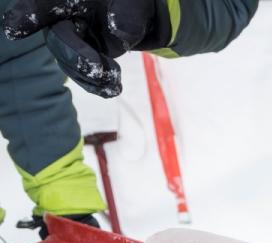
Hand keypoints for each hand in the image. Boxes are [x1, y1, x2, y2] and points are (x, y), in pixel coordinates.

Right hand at [2, 0, 167, 96]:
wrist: (143, 15)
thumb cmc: (132, 2)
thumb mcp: (136, 2)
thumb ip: (130, 13)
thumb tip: (120, 34)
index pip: (41, 5)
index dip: (27, 16)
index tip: (13, 28)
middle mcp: (61, 16)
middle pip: (57, 40)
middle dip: (78, 59)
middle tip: (104, 69)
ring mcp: (69, 39)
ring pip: (69, 62)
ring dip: (91, 76)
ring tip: (116, 77)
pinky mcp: (81, 57)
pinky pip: (82, 75)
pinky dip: (98, 85)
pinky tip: (113, 89)